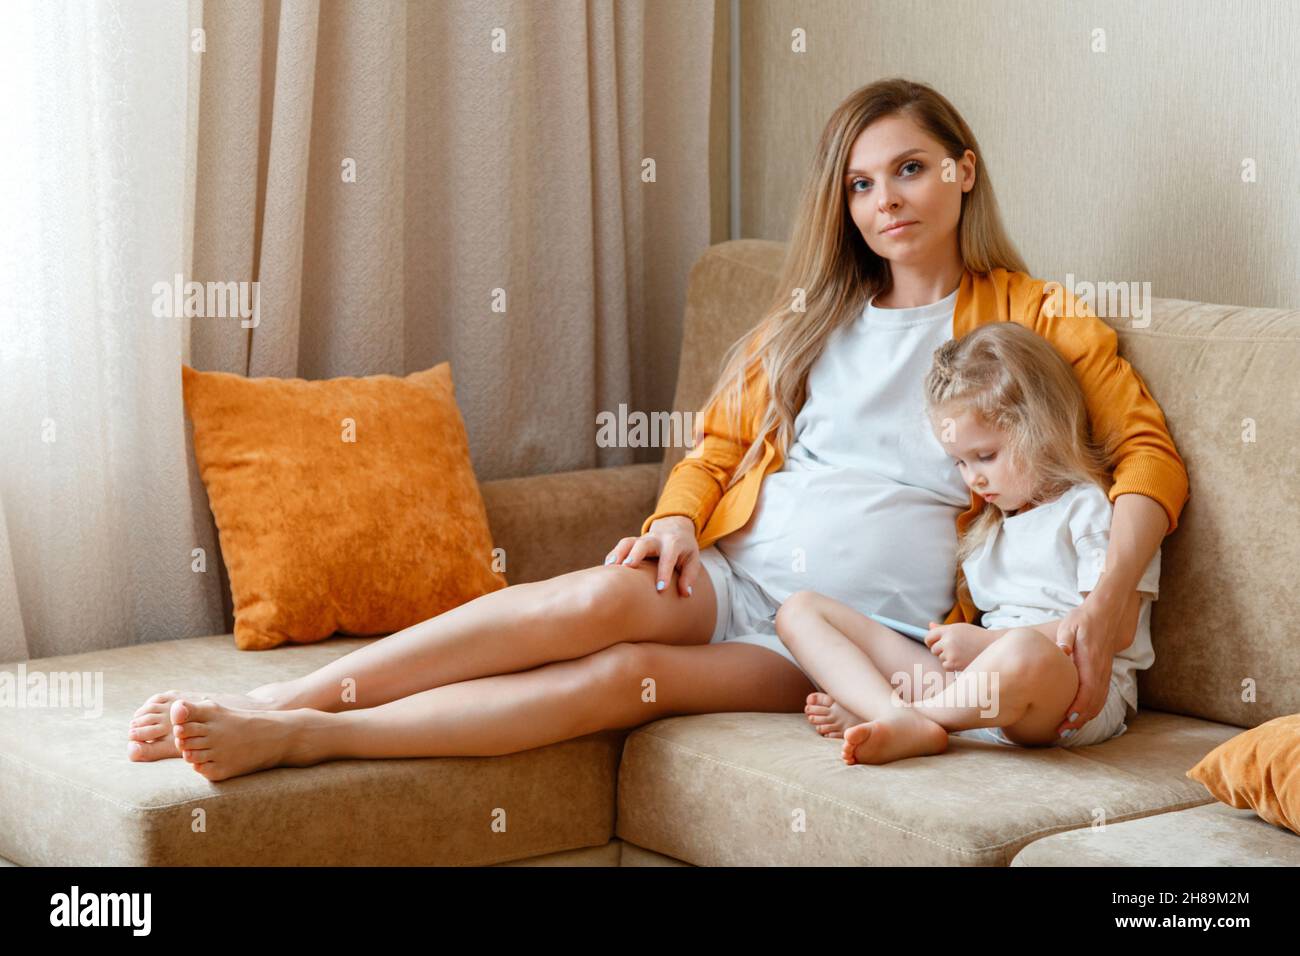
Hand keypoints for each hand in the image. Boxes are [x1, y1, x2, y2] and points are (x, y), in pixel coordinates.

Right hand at [604, 515, 700, 596]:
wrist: (675, 528)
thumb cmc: (684, 549)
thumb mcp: (692, 559)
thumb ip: (689, 576)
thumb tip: (685, 594)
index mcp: (674, 543)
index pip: (668, 557)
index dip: (664, 573)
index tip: (660, 588)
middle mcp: (656, 539)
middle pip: (644, 543)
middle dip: (636, 554)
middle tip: (628, 567)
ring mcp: (642, 539)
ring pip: (628, 542)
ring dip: (619, 553)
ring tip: (610, 566)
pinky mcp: (633, 542)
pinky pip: (622, 545)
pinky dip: (613, 555)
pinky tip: (606, 568)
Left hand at [923, 622, 990, 671]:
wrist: (992, 646)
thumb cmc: (976, 636)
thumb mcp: (960, 628)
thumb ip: (943, 628)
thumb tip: (930, 625)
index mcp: (949, 630)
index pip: (929, 636)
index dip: (930, 641)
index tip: (933, 643)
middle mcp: (948, 641)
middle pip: (933, 649)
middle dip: (940, 650)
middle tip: (954, 648)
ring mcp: (951, 653)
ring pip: (940, 658)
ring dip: (947, 657)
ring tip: (961, 653)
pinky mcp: (954, 664)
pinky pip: (945, 666)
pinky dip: (951, 665)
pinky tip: (962, 660)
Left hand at [1053, 586, 1138, 735]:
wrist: (1106, 612)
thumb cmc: (1084, 619)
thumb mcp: (1070, 626)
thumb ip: (1066, 640)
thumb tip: (1061, 652)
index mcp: (1091, 661)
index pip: (1087, 690)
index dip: (1078, 707)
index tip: (1066, 719)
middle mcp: (1100, 670)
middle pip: (1093, 702)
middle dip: (1078, 719)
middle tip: (1061, 732)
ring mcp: (1104, 672)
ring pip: (1099, 701)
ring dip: (1085, 717)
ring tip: (1068, 728)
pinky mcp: (1104, 672)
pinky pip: (1101, 696)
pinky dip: (1092, 709)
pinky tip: (1080, 716)